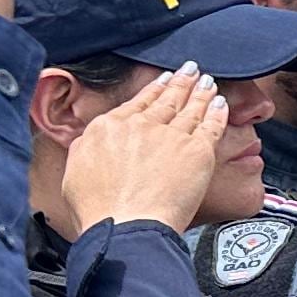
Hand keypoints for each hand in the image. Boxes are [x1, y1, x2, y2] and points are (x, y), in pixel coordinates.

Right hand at [64, 65, 226, 230]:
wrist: (125, 226)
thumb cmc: (98, 210)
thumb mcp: (75, 172)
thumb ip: (85, 148)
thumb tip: (91, 138)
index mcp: (109, 127)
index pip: (137, 102)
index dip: (154, 89)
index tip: (163, 80)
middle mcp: (141, 125)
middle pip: (166, 99)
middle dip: (181, 82)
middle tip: (190, 70)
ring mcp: (171, 135)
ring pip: (190, 107)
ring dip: (201, 92)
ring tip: (207, 82)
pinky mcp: (196, 150)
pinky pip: (211, 125)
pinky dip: (218, 112)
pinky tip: (221, 104)